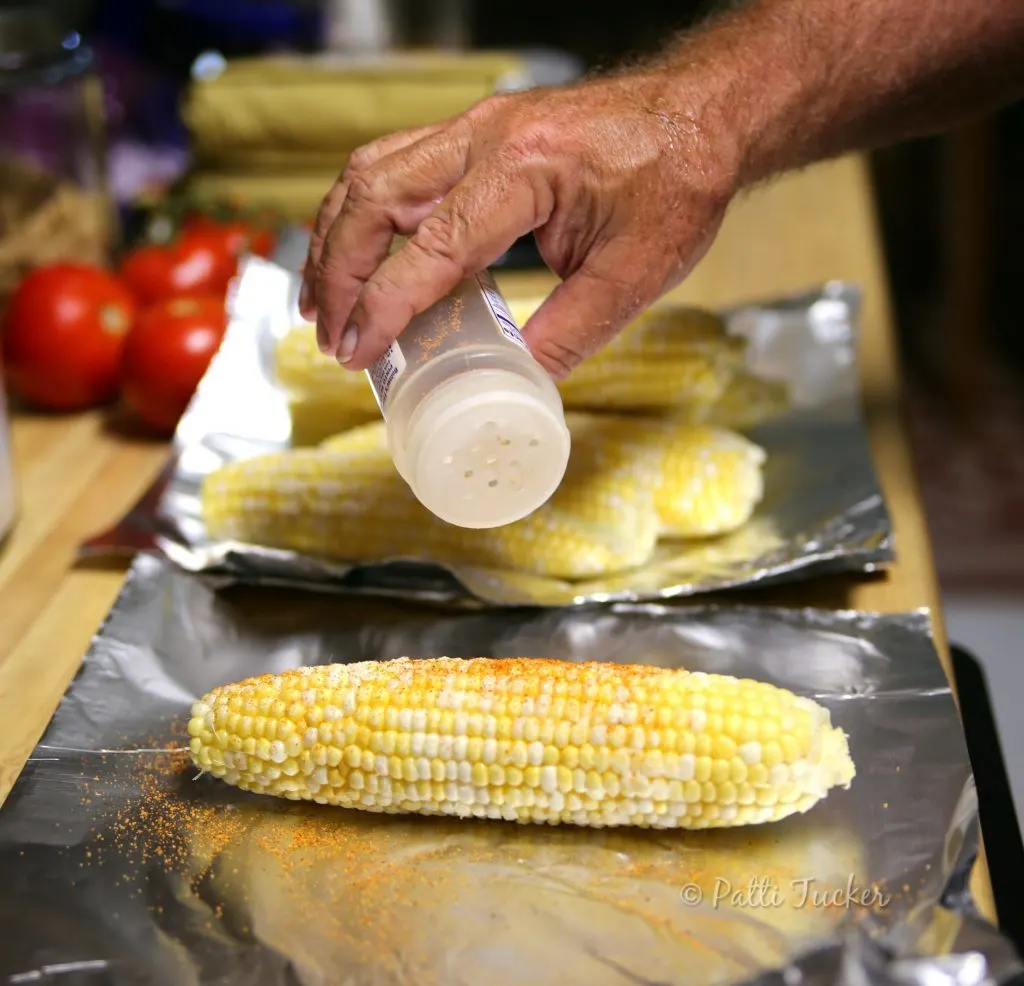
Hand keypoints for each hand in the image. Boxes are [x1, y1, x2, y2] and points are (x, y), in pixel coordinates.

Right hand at [299, 70, 738, 376]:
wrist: (699, 117)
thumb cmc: (676, 181)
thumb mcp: (633, 275)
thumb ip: (569, 332)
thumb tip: (516, 383)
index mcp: (522, 170)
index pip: (428, 247)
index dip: (382, 307)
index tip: (355, 352)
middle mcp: (484, 137)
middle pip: (372, 199)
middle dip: (337, 274)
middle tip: (329, 336)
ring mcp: (474, 127)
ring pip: (370, 173)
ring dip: (335, 238)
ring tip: (319, 300)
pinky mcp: (474, 133)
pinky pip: (392, 164)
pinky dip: (361, 212)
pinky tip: (355, 249)